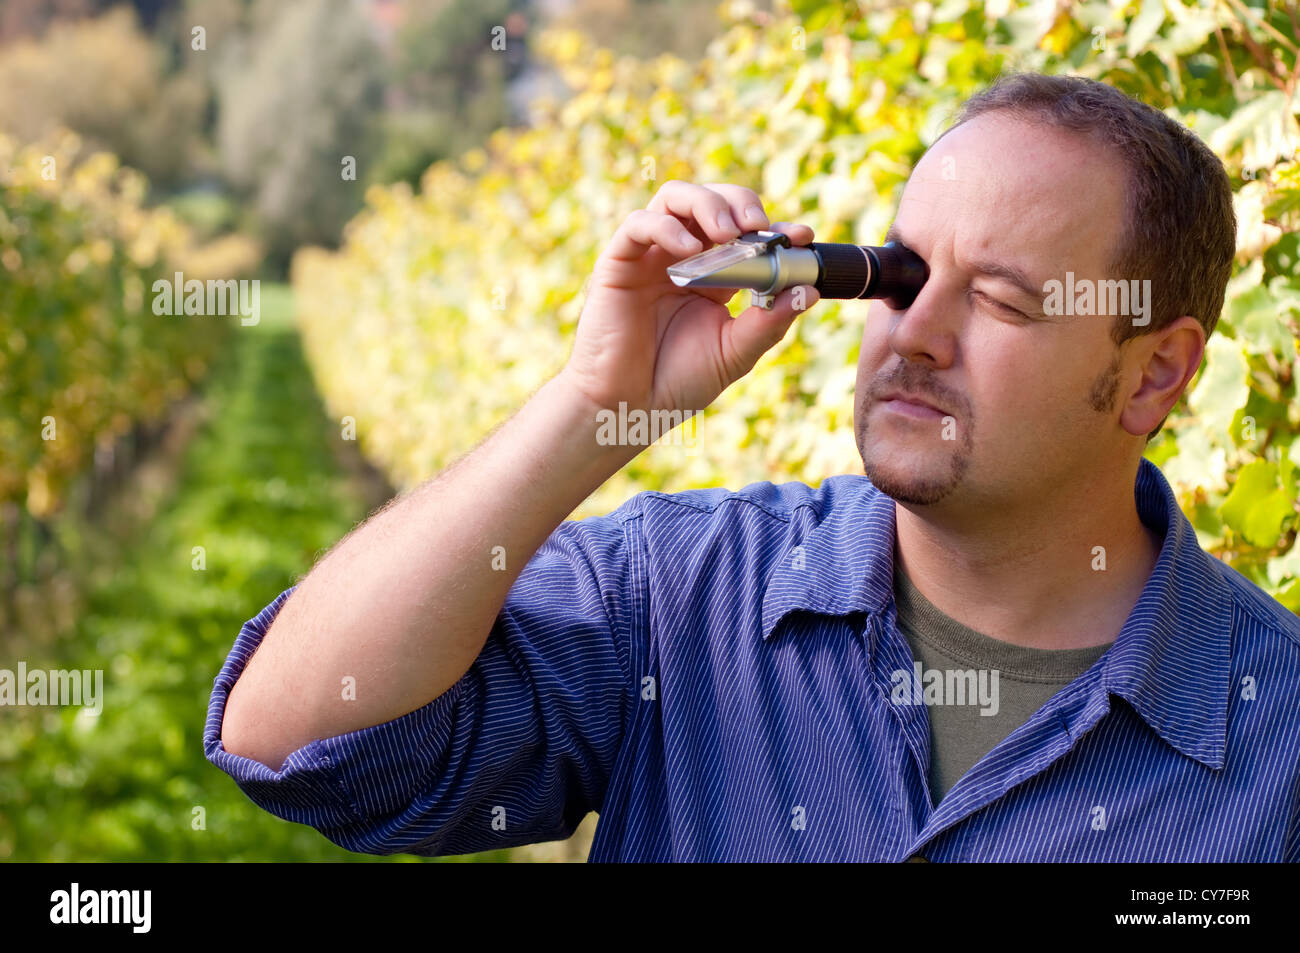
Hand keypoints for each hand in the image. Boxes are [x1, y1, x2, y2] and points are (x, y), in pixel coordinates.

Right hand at [559, 180, 816, 417]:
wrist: (629, 408)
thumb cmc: (677, 383)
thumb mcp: (734, 352)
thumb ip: (769, 322)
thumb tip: (809, 290)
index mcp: (712, 275)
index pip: (745, 233)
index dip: (774, 227)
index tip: (801, 236)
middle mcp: (681, 257)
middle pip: (711, 201)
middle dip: (740, 203)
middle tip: (758, 227)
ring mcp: (649, 257)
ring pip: (675, 198)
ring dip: (707, 204)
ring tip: (728, 231)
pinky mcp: (618, 263)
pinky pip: (639, 225)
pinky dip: (666, 226)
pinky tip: (687, 249)